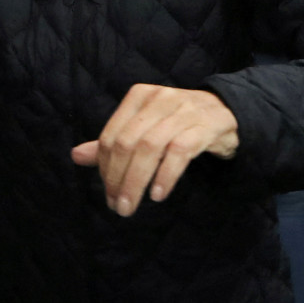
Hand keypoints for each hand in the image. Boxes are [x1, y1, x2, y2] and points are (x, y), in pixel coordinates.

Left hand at [70, 84, 238, 216]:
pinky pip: (181, 151)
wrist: (228, 112)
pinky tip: (158, 194)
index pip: (112, 135)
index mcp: (139, 96)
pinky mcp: (206, 125)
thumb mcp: (145, 127)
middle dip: (117, 178)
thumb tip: (76, 156)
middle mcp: (160, 99)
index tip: (108, 192)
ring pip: (151, 147)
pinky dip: (166, 174)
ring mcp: (184, 110)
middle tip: (117, 206)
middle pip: (127, 142)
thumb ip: (114, 142)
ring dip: (137, 181)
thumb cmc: (179, 122)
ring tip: (131, 205)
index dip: (105, 167)